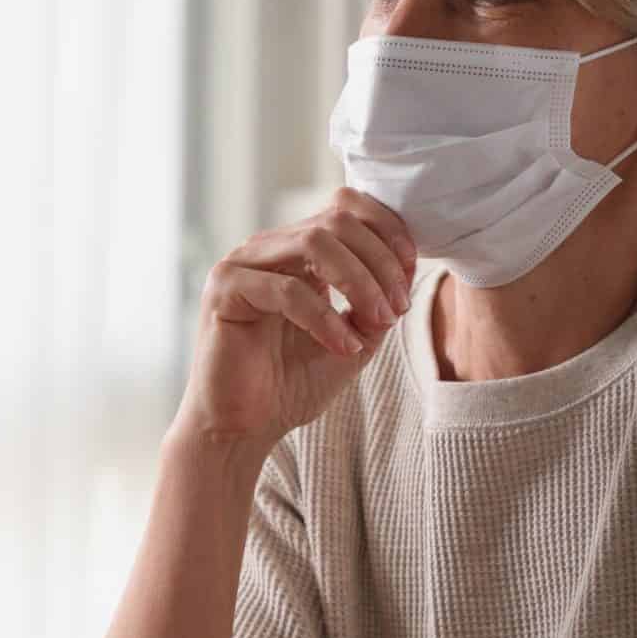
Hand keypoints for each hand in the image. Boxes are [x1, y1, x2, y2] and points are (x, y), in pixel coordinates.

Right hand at [174, 191, 416, 447]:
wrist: (244, 429)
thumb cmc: (291, 385)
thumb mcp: (355, 340)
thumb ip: (377, 303)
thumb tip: (408, 267)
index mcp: (296, 251)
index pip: (345, 208)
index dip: (387, 230)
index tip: (411, 269)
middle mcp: (268, 249)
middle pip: (336, 221)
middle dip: (379, 261)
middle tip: (397, 307)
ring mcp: (242, 264)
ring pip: (314, 242)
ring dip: (359, 281)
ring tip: (379, 320)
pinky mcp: (225, 291)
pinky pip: (286, 289)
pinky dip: (325, 318)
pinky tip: (344, 347)